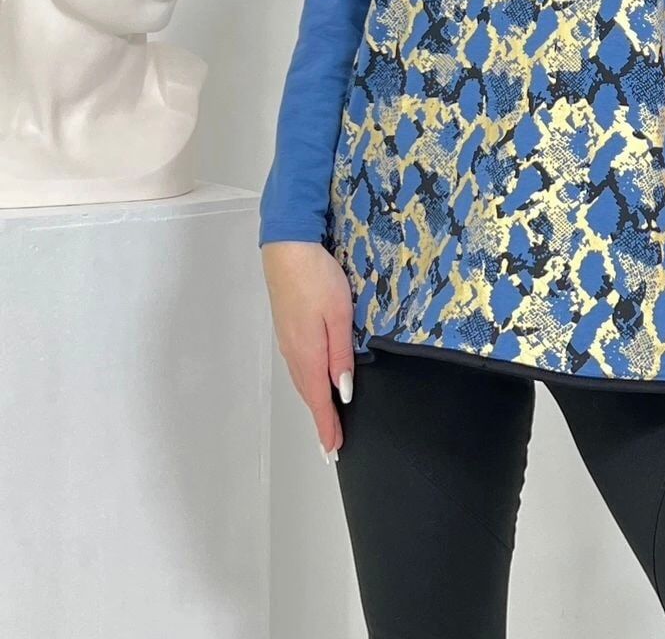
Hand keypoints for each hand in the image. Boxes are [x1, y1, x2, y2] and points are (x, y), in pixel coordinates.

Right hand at [260, 241, 355, 461]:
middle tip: (332, 444)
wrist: (287, 249)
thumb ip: (341, 355)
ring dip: (314, 403)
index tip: (334, 450)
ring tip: (327, 420)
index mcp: (308, 354)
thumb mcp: (339, 315)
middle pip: (308, 394)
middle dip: (321, 420)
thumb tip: (342, 392)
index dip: (327, 426)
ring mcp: (287, 341)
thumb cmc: (318, 279)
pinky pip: (299, 367)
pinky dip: (307, 384)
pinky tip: (315, 383)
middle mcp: (294, 353)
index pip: (318, 400)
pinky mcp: (287, 329)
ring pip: (302, 381)